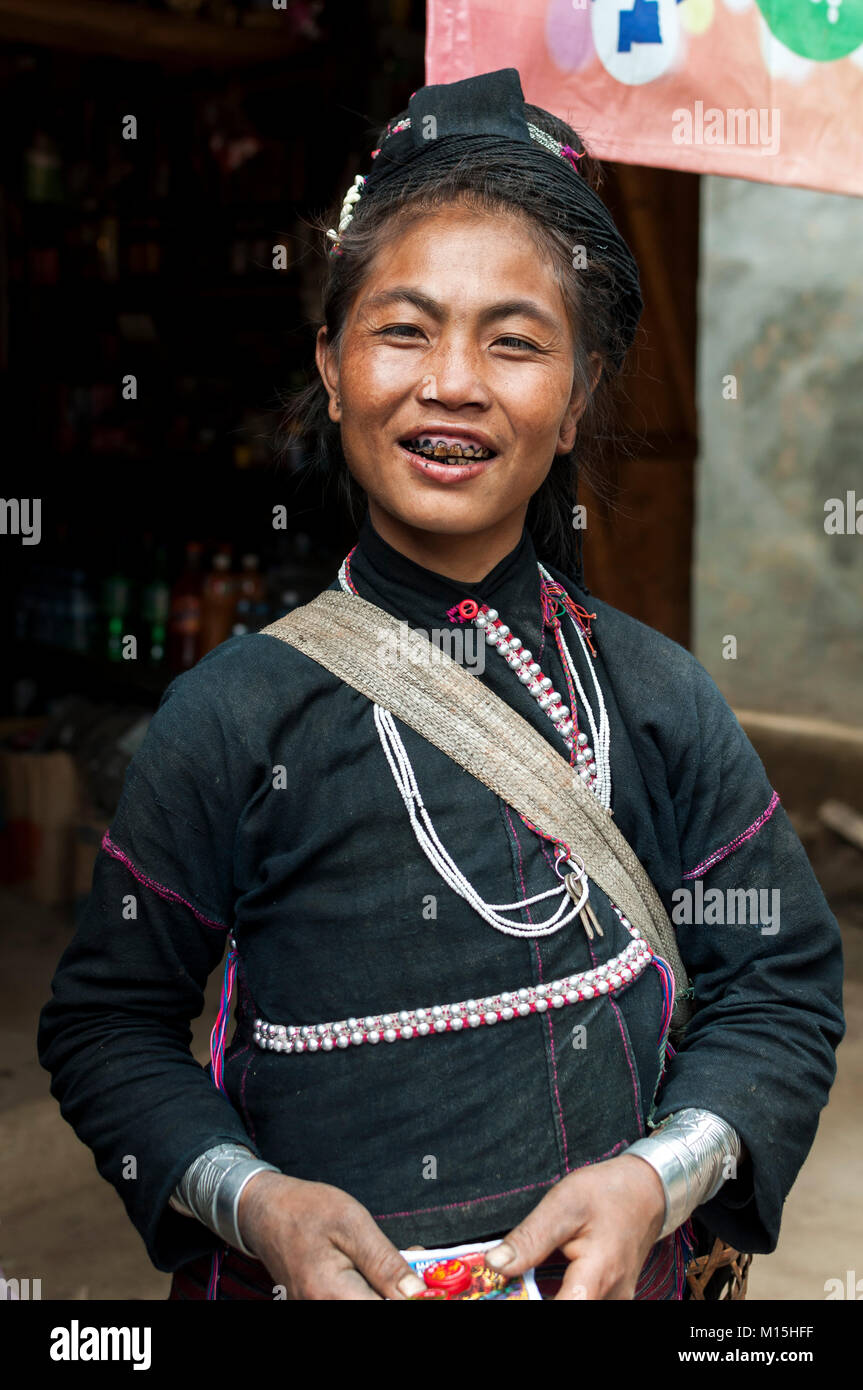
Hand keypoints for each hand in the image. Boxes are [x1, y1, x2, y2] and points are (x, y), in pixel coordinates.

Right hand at [237, 1171, 426, 1300]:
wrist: (265, 1212)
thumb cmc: (306, 1210)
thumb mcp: (352, 1224)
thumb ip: (385, 1263)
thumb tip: (417, 1294)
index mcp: (329, 1293)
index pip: (383, 1310)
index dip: (410, 1300)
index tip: (431, 1288)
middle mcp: (319, 1310)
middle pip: (374, 1311)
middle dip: (400, 1296)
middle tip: (418, 1270)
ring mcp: (314, 1310)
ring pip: (366, 1306)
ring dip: (386, 1293)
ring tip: (397, 1268)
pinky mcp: (315, 1307)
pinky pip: (352, 1303)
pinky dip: (371, 1292)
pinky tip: (378, 1274)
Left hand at [484, 1153, 665, 1299]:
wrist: (646, 1192)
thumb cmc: (607, 1193)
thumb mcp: (563, 1204)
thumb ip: (529, 1239)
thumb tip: (494, 1263)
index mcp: (599, 1274)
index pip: (565, 1308)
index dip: (530, 1304)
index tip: (508, 1295)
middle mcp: (612, 1296)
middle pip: (568, 1310)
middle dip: (534, 1298)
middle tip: (510, 1288)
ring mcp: (615, 1301)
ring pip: (575, 1306)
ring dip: (547, 1297)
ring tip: (523, 1284)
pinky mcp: (612, 1299)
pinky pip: (584, 1303)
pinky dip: (561, 1298)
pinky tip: (544, 1288)